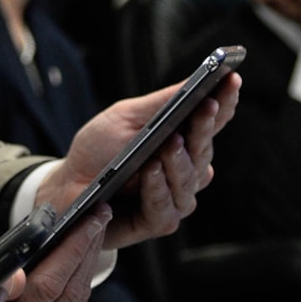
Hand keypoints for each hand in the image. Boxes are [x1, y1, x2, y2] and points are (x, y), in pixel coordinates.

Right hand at [0, 218, 100, 301]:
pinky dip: (77, 281)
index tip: (89, 217)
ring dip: (86, 265)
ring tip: (94, 228)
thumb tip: (18, 284)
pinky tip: (80, 254)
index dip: (72, 249)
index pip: (45, 289)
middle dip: (86, 252)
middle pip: (66, 298)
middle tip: (100, 215)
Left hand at [38, 78, 236, 250]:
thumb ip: (161, 104)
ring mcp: (175, 197)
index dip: (225, 101)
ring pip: (189, 180)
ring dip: (180, 160)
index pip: (211, 121)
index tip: (232, 79)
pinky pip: (166, 206)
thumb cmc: (99, 150)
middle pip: (203, 149)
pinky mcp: (158, 221)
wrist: (68, 186)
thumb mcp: (125, 118)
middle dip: (205, 126)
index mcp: (182, 139)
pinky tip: (151, 171)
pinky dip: (158, 188)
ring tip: (171, 142)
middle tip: (207, 105)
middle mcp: (185, 169)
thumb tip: (196, 79)